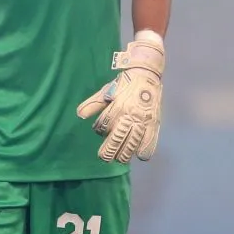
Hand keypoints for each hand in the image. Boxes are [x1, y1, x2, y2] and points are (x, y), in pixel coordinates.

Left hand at [77, 30, 164, 162]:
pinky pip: (151, 140)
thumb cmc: (124, 84)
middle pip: (118, 137)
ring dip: (125, 153)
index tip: (98, 131)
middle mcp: (130, 114)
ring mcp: (144, 119)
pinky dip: (146, 150)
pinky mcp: (154, 122)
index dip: (99, 130)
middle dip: (109, 150)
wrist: (146, 74)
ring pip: (133, 142)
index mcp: (117, 105)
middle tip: (104, 158)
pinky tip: (139, 155)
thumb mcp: (106, 91)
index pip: (105, 124)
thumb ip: (93, 104)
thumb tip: (79, 115)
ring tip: (119, 159)